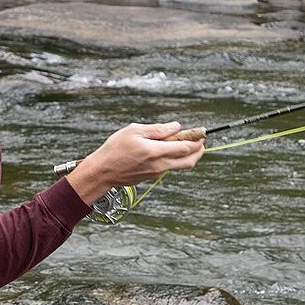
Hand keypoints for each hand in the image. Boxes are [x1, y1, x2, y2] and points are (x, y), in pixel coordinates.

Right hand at [65, 121, 203, 204]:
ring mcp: (157, 173)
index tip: (202, 132)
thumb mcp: (134, 131)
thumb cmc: (115, 149)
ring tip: (182, 142)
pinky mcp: (152, 177)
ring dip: (187, 155)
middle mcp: (160, 165)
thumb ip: (158, 129)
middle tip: (200, 141)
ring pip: (181, 166)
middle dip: (199, 151)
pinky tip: (165, 150)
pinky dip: (173, 159)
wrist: (103, 171)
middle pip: (190, 161)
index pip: (186, 147)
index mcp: (157, 152)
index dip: (197, 139)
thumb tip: (176, 127)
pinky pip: (168, 168)